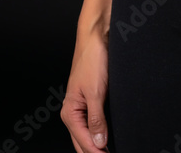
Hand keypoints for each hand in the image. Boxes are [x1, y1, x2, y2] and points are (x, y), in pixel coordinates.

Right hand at [60, 28, 109, 152]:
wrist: (96, 38)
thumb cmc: (92, 60)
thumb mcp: (96, 92)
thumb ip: (96, 119)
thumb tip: (99, 142)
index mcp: (70, 112)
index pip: (84, 142)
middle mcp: (74, 112)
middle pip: (83, 143)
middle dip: (95, 152)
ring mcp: (83, 107)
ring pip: (88, 135)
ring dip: (98, 145)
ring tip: (110, 151)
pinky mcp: (92, 101)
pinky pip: (94, 124)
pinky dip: (100, 134)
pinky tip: (109, 140)